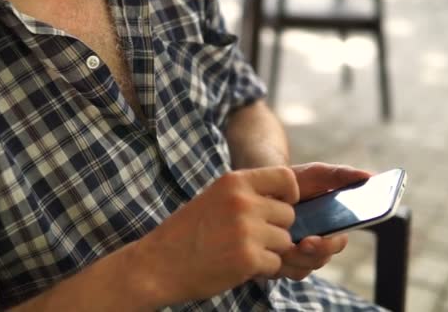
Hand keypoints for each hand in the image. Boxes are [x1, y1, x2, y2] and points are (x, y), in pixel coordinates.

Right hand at [133, 166, 299, 306]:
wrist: (157, 264)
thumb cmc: (187, 233)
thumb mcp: (215, 198)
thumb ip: (247, 194)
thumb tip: (288, 198)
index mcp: (234, 182)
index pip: (286, 178)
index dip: (289, 194)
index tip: (279, 206)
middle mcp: (242, 201)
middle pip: (288, 214)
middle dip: (275, 229)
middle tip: (249, 238)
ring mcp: (246, 230)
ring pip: (284, 241)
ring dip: (268, 250)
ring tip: (239, 251)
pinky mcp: (247, 258)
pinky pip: (275, 263)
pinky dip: (261, 269)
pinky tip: (236, 265)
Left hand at [273, 162, 371, 280]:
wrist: (262, 186)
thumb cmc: (294, 180)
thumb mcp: (316, 174)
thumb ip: (341, 175)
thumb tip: (369, 176)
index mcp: (329, 227)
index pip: (337, 243)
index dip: (329, 245)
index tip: (313, 240)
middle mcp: (314, 244)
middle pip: (319, 260)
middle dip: (309, 254)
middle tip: (298, 244)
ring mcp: (295, 254)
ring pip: (300, 269)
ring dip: (290, 259)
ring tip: (278, 244)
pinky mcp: (276, 260)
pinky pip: (279, 271)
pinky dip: (274, 262)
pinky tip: (265, 249)